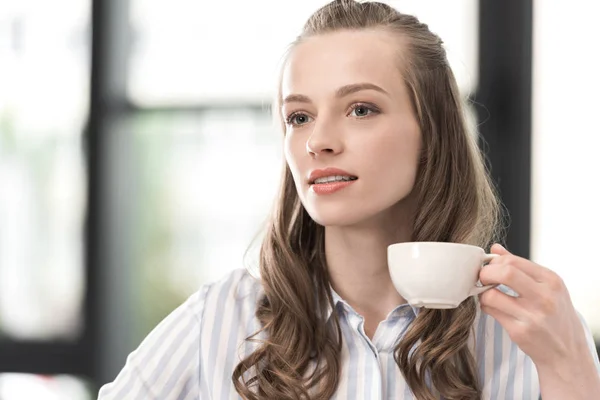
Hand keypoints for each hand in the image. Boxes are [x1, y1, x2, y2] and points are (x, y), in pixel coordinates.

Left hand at [478, 244, 590, 369]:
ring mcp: (532, 315)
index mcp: (551, 280)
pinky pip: (491, 312)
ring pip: (491, 294)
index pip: (513, 261)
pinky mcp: (520, 331)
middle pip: (504, 272)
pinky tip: (494, 308)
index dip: (494, 262)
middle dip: (485, 273)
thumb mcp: (547, 287)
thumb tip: (495, 249)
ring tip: (488, 295)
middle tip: (483, 279)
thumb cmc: (555, 315)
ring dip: (482, 293)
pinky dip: (486, 307)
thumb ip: (520, 267)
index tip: (490, 268)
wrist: (567, 352)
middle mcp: (544, 297)